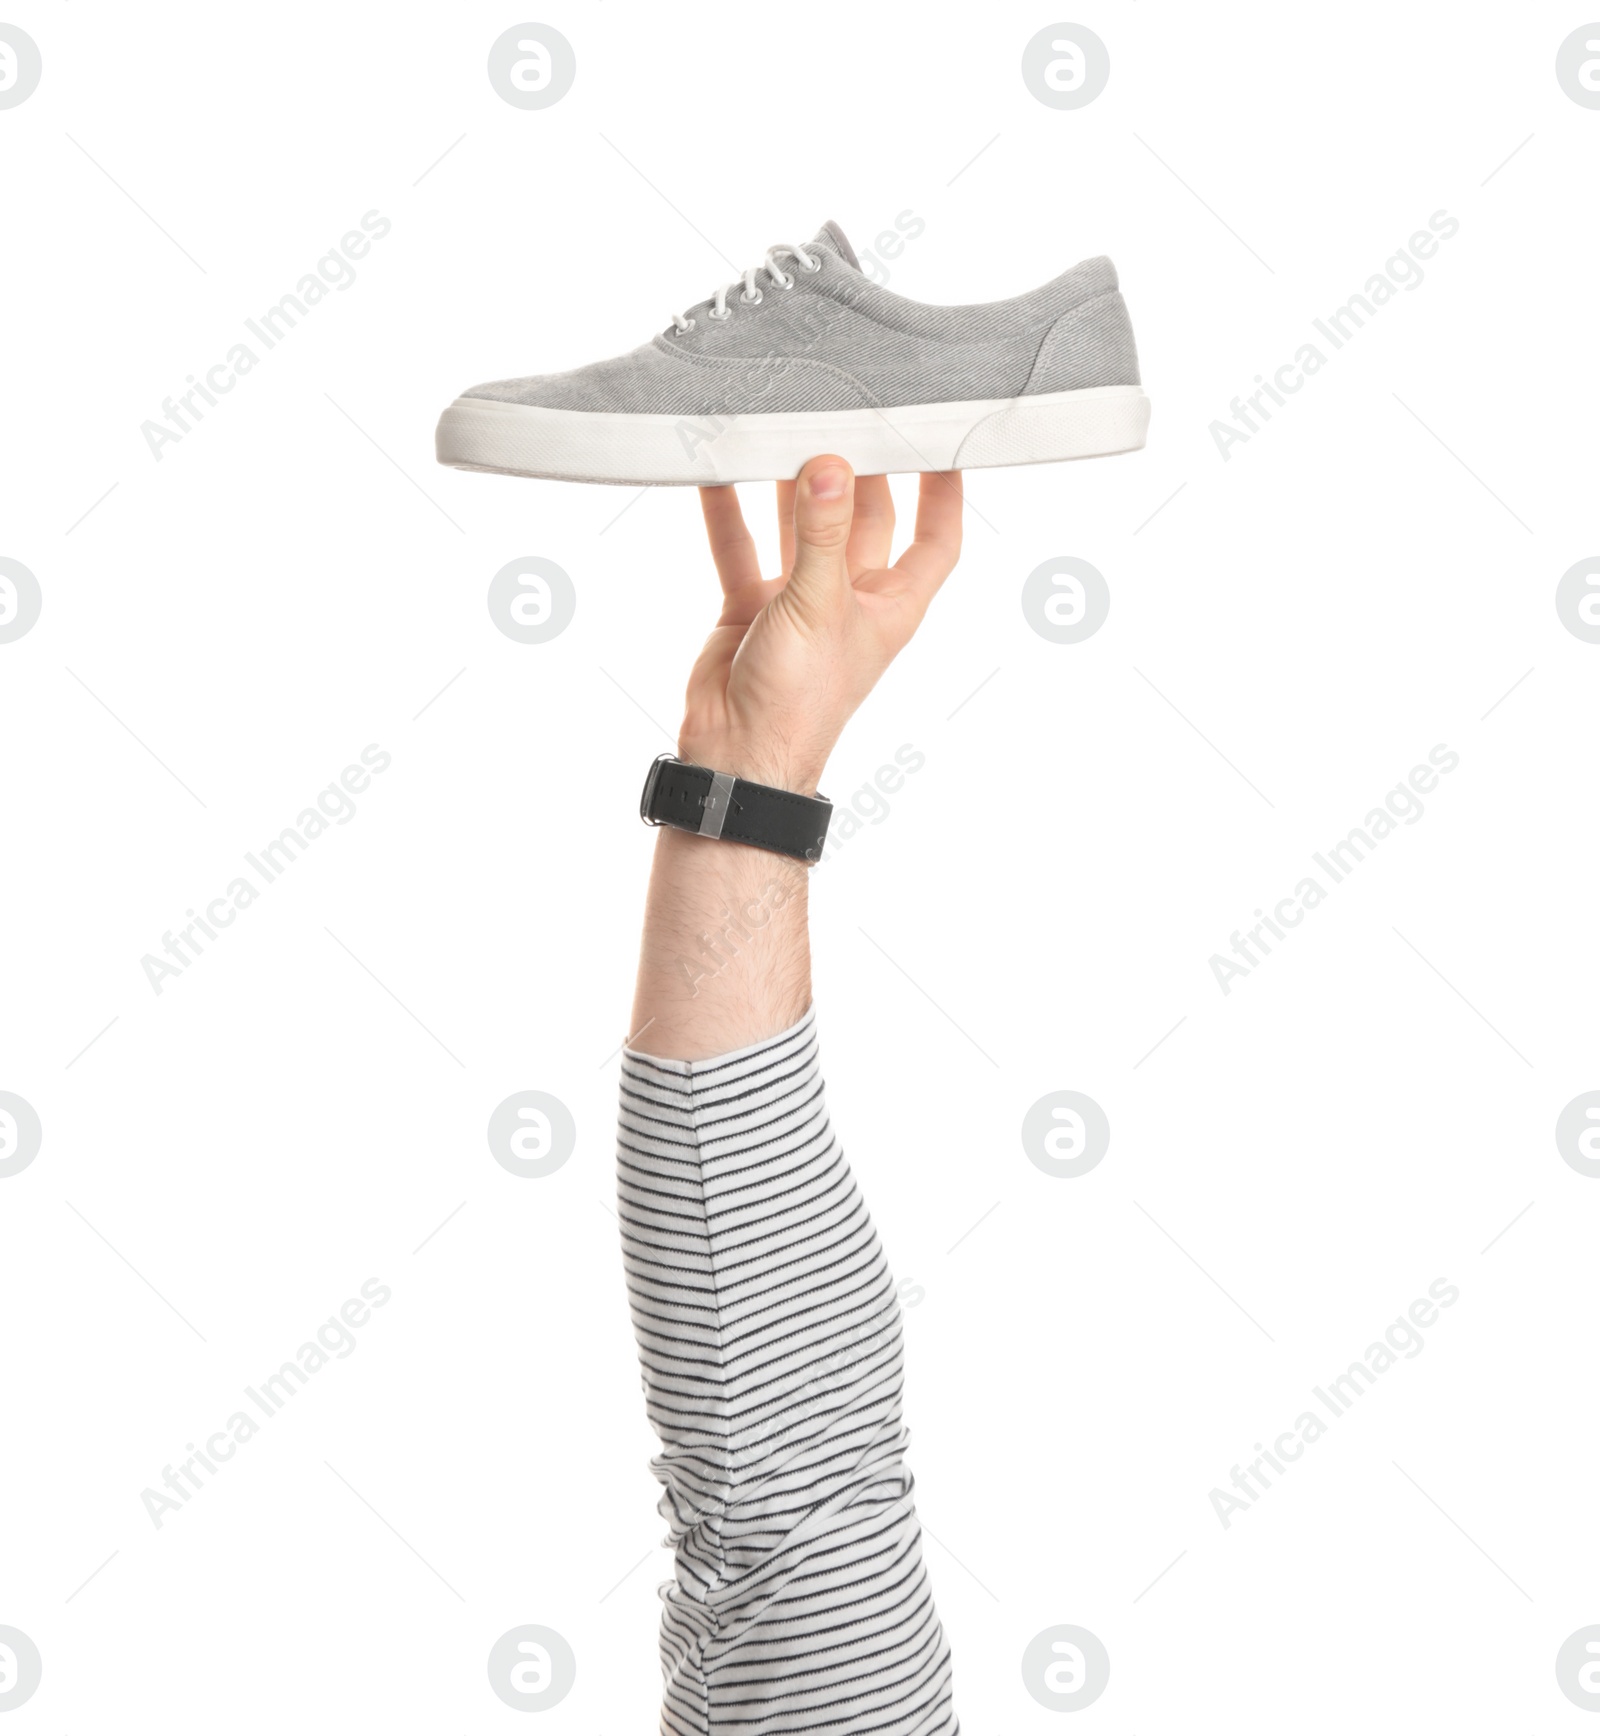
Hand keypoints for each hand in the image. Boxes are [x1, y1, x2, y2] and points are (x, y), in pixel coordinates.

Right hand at [679, 456, 962, 793]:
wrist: (738, 756)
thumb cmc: (798, 702)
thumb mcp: (818, 607)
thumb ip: (820, 534)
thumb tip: (830, 466)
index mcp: (891, 605)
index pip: (937, 539)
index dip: (946, 493)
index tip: (944, 440)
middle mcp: (850, 597)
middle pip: (864, 517)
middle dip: (855, 470)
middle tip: (843, 412)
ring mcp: (800, 600)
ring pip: (800, 526)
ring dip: (790, 484)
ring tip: (779, 428)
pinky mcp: (752, 606)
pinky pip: (742, 548)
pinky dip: (729, 512)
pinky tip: (715, 473)